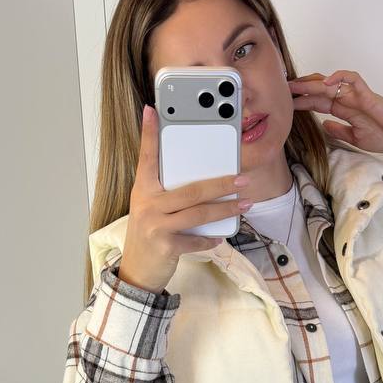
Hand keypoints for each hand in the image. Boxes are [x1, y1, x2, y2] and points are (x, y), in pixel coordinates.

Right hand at [120, 104, 253, 291]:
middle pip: (191, 189)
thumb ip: (167, 192)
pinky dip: (211, 238)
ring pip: (199, 213)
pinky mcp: (166, 246)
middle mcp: (147, 204)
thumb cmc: (149, 234)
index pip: (147, 157)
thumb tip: (202, 181)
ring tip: (244, 205)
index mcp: (143, 190)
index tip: (153, 110)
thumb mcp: (151, 208)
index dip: (149, 133)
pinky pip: (196, 239)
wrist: (137, 271)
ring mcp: (156, 225)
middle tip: (242, 180)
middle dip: (221, 184)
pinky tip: (220, 236)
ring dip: (225, 210)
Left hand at [288, 70, 382, 153]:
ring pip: (331, 83)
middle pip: (320, 90)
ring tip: (296, 84)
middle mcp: (347, 100)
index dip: (303, 102)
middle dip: (302, 89)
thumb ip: (339, 131)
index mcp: (344, 110)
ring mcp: (356, 95)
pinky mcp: (367, 93)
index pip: (318, 103)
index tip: (287, 103)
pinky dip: (339, 77)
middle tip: (283, 89)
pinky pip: (352, 78)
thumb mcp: (355, 139)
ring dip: (312, 82)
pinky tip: (326, 82)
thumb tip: (323, 125)